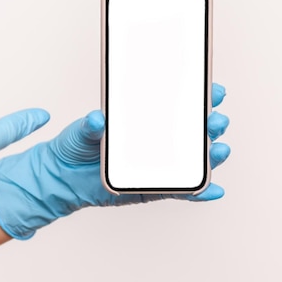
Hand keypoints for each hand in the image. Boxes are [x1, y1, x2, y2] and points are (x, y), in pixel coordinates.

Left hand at [0, 84, 229, 238]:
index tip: (213, 89)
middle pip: (192, 133)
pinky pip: (179, 192)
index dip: (198, 97)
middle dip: (209, 125)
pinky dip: (197, 192)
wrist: (61, 176)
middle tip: (216, 120)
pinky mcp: (151, 190)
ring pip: (191, 162)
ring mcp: (156, 167)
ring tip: (220, 150)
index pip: (177, 106)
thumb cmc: (76, 145)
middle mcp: (155, 142)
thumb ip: (91, 125)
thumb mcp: (82, 130)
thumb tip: (98, 119)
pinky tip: (215, 190)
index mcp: (143, 120)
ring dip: (210, 156)